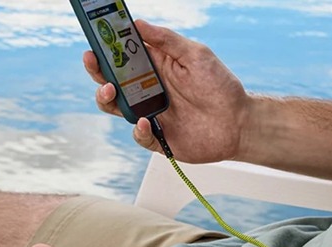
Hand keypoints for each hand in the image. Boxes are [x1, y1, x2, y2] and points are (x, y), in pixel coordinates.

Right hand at [84, 20, 249, 162]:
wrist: (238, 123)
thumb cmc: (220, 85)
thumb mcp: (196, 54)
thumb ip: (166, 40)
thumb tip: (138, 23)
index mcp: (154, 68)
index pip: (122, 56)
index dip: (106, 49)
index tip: (95, 40)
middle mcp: (147, 91)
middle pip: (111, 81)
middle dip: (96, 71)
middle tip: (93, 61)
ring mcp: (151, 115)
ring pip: (116, 108)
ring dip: (106, 98)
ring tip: (109, 90)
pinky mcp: (158, 139)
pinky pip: (139, 136)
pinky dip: (138, 130)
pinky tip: (144, 121)